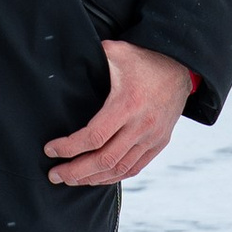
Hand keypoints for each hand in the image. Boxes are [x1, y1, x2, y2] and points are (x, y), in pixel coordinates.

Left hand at [45, 38, 197, 188]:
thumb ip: (92, 56)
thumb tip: (67, 55)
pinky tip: (96, 178)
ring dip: (92, 178)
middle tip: (54, 175)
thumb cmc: (144, 59)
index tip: (50, 149)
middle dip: (75, 171)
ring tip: (70, 179)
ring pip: (118, 169)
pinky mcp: (159, 143)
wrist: (181, 67)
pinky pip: (134, 168)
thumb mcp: (117, 52)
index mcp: (127, 104)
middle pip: (104, 160)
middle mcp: (141, 126)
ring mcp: (152, 137)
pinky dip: (113, 177)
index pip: (94, 137)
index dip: (69, 148)